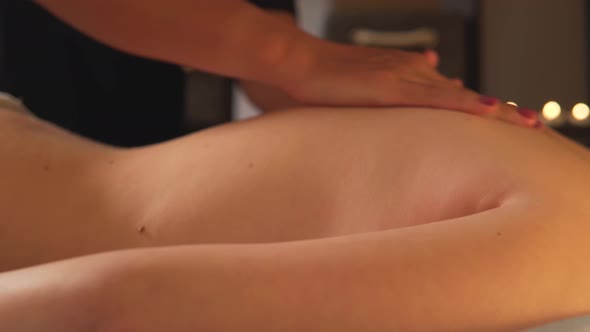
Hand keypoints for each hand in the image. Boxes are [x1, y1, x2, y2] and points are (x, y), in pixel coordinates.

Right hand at [278, 41, 537, 127]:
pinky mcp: (393, 87)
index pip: (452, 93)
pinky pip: (436, 98)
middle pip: (465, 94)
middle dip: (500, 110)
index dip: (480, 106)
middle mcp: (413, 73)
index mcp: (407, 76)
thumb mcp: (366, 82)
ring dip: (496, 109)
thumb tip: (430, 68)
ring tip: (526, 122)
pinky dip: (465, 103)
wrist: (301, 63)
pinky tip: (491, 109)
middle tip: (531, 123)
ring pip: (460, 95)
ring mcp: (405, 78)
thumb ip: (396, 82)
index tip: (505, 118)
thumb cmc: (327, 78)